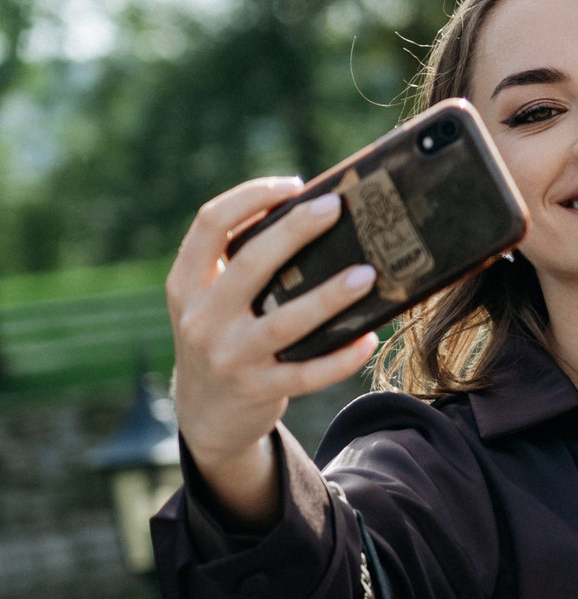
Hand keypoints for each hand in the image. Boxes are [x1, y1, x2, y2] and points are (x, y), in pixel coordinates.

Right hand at [169, 177, 384, 526]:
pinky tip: (368, 338)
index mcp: (188, 283)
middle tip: (336, 207)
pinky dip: (340, 357)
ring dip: (328, 297)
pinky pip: (306, 373)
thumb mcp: (211, 299)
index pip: (209, 225)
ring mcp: (229, 356)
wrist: (204, 413)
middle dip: (294, 231)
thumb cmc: (223, 335)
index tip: (293, 184)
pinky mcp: (257, 389)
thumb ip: (240, 262)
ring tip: (367, 274)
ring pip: (284, 322)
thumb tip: (312, 211)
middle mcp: (202, 318)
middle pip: (250, 264)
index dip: (249, 197)